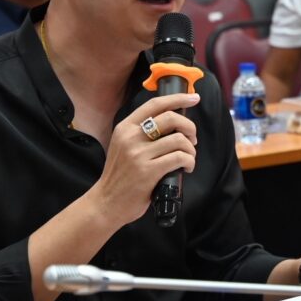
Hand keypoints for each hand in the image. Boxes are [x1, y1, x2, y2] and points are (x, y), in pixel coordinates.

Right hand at [87, 92, 199, 226]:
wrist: (106, 202)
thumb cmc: (119, 176)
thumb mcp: (122, 146)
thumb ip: (140, 133)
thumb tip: (172, 123)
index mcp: (125, 127)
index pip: (155, 104)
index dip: (178, 98)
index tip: (193, 98)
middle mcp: (131, 137)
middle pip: (170, 118)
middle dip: (189, 126)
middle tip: (192, 138)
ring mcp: (139, 154)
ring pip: (178, 140)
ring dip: (190, 148)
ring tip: (189, 157)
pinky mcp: (148, 171)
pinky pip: (179, 158)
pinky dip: (189, 161)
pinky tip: (187, 167)